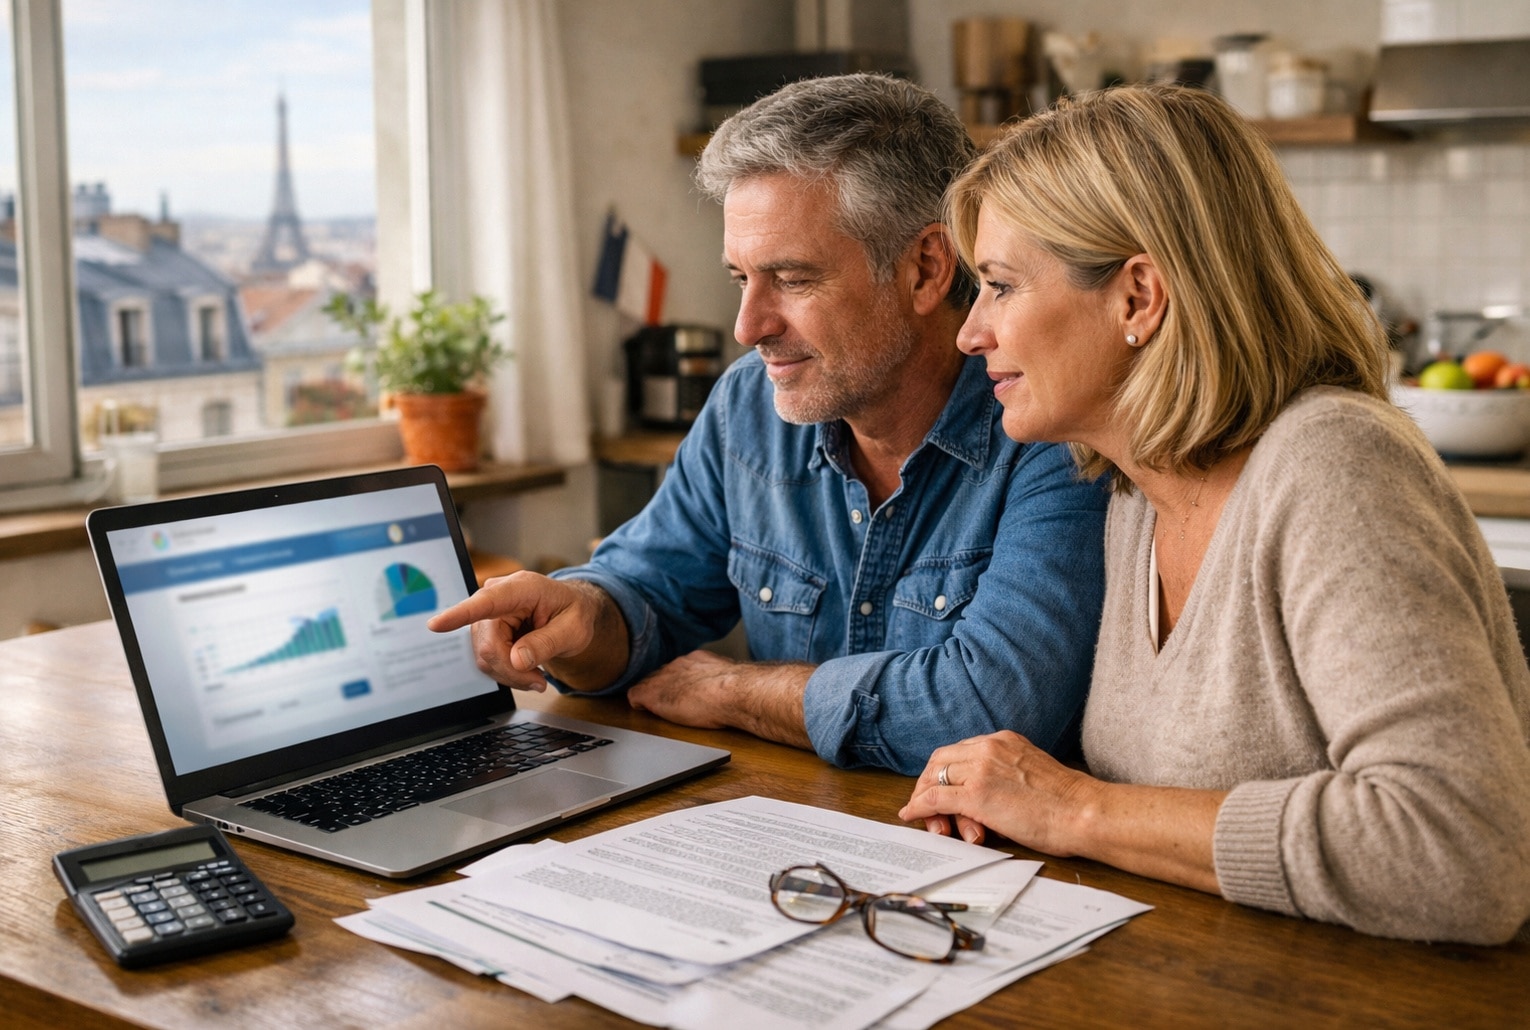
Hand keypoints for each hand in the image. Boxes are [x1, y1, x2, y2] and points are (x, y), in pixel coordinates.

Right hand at [427, 572, 613, 690]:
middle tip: (539, 682)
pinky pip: (485, 660)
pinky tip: (525, 669)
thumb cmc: (574, 613)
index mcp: (523, 588)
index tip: (436, 625)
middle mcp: (498, 596)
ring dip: (510, 674)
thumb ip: (547, 643)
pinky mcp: (484, 630)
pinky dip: (505, 672)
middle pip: (488, 645)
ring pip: (484, 657)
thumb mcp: (574, 629)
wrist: (571, 611)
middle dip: (512, 670)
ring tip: (537, 675)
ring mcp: (487, 614)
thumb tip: (517, 660)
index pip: (487, 602)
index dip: (460, 615)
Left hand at [627, 651, 813, 749]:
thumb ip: (733, 682)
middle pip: (661, 674)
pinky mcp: (655, 694)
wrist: (738, 692)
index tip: (680, 691)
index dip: (677, 682)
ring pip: (647, 684)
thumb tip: (752, 691)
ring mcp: (665, 678)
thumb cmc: (746, 691)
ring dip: (648, 696)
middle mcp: (679, 664)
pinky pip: (636, 696)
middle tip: (661, 701)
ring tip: (647, 708)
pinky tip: (642, 712)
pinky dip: (638, 705)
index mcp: (698, 660)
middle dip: (660, 686)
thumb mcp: (738, 681)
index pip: (680, 668)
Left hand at [898, 731, 1098, 854]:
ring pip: (935, 778)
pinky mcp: (977, 794)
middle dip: (928, 783)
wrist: (1084, 812)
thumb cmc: (1068, 802)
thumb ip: (1006, 773)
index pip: (960, 750)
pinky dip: (919, 806)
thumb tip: (988, 793)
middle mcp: (989, 746)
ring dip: (925, 799)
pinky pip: (935, 798)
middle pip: (941, 760)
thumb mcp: (1031, 772)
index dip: (945, 771)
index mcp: (1003, 740)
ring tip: (928, 820)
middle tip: (926, 806)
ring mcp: (981, 769)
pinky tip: (912, 815)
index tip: (940, 789)